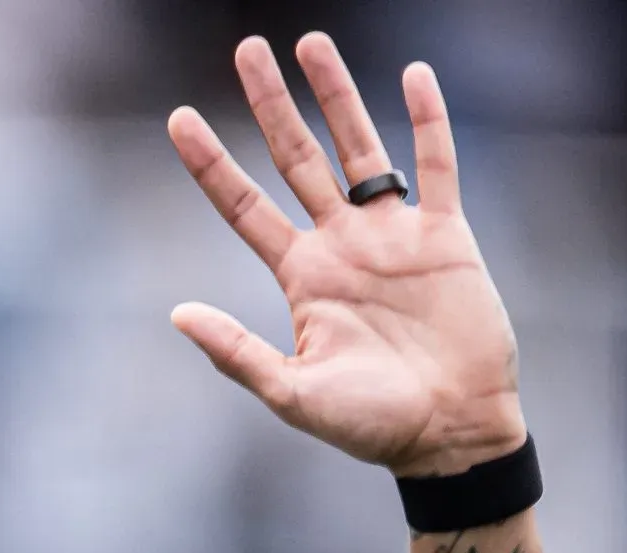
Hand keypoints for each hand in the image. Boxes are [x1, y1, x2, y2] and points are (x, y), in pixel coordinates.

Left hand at [168, 34, 524, 477]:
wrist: (450, 435)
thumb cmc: (370, 425)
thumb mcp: (292, 393)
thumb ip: (236, 352)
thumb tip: (177, 313)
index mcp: (300, 276)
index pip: (242, 205)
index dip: (210, 163)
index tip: (176, 118)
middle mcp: (340, 244)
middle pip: (295, 158)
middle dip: (269, 104)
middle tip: (245, 48)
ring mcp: (392, 235)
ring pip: (358, 147)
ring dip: (336, 96)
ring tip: (311, 43)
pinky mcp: (446, 236)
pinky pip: (435, 165)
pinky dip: (426, 120)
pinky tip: (412, 75)